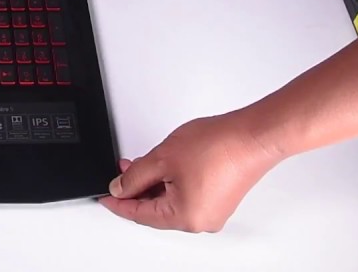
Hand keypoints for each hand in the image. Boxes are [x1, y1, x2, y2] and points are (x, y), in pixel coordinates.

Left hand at [99, 112, 282, 231]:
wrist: (253, 135)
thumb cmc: (218, 147)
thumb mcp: (162, 158)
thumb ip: (135, 175)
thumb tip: (121, 187)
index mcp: (184, 217)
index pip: (140, 214)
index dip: (118, 203)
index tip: (104, 196)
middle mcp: (200, 221)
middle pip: (156, 210)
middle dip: (136, 189)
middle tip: (121, 172)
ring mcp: (213, 211)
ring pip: (171, 201)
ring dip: (153, 184)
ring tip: (141, 163)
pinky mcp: (220, 199)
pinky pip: (186, 195)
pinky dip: (171, 183)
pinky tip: (163, 166)